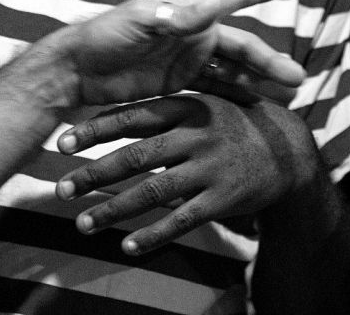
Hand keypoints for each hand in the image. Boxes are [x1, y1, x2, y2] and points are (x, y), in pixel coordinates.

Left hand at [47, 0, 304, 105]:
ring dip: (259, 82)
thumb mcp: (135, 24)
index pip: (227, 0)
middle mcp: (193, 34)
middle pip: (240, 47)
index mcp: (185, 13)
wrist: (76, 71)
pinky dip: (237, 96)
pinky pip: (216, 88)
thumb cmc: (102, 38)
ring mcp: (187, 60)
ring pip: (234, 71)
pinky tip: (257, 107)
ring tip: (287, 96)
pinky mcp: (178, 84)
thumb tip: (200, 11)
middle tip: (297, 78)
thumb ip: (168, 19)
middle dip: (269, 62)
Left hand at [55, 94, 322, 254]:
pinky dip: (154, 234)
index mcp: (188, 106)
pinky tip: (128, 246)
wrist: (289, 149)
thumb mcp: (205, 102)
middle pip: (135, 156)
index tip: (62, 143)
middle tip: (61, 190)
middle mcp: (196, 135)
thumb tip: (111, 112)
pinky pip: (182, 220)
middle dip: (94, 174)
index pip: (132, 117)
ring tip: (84, 223)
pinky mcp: (224, 197)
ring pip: (153, 191)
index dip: (95, 130)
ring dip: (114, 209)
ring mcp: (210, 167)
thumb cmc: (233, 124)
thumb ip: (165, 107)